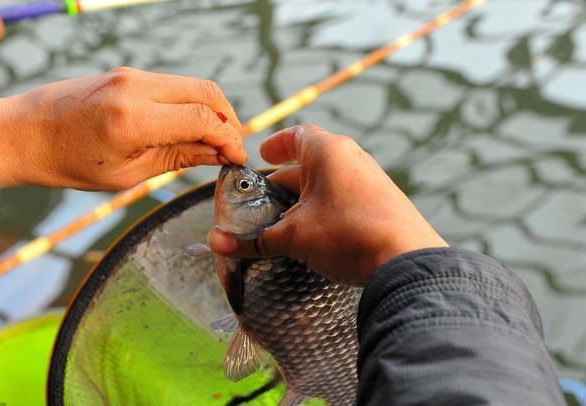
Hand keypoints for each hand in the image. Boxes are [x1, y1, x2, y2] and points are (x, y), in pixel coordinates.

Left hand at [0, 67, 246, 189]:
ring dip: (212, 110)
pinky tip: (189, 127)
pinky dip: (190, 103)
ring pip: (192, 84)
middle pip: (207, 92)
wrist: (24, 133)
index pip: (203, 119)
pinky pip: (173, 84)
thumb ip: (178, 158)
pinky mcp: (127, 74)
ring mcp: (131, 75)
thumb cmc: (68, 163)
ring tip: (213, 140)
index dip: (229, 139)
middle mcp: (135, 88)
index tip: (237, 159)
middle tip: (231, 148)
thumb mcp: (127, 174)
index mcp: (133, 120)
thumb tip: (217, 154)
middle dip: (229, 119)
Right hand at [208, 124, 446, 285]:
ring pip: (328, 182)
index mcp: (328, 151)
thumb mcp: (294, 236)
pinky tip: (315, 233)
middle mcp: (352, 158)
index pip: (297, 136)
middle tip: (265, 200)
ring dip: (305, 198)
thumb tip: (216, 244)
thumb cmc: (346, 234)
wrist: (406, 261)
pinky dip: (325, 209)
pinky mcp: (383, 202)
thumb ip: (254, 239)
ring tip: (285, 221)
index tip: (263, 155)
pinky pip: (345, 197)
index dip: (276, 145)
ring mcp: (371, 179)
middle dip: (285, 181)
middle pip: (310, 162)